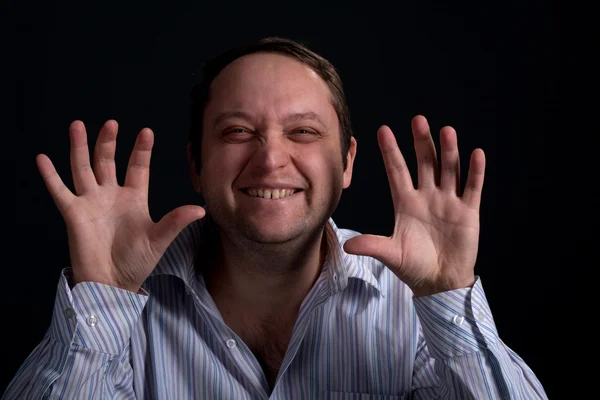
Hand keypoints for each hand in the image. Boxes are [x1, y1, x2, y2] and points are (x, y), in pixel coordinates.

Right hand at [37, 120, 205, 291]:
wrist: (113, 283)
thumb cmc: (137, 262)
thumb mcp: (159, 239)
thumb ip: (176, 221)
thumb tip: (201, 209)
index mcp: (134, 198)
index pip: (137, 167)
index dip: (141, 150)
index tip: (146, 131)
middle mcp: (111, 195)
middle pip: (107, 161)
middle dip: (108, 142)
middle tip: (111, 123)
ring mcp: (91, 202)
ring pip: (83, 168)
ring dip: (79, 147)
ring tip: (77, 125)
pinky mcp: (74, 214)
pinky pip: (60, 191)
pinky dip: (50, 175)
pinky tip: (42, 158)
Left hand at [343, 115, 484, 295]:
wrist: (439, 282)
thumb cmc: (413, 266)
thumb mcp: (391, 254)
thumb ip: (372, 246)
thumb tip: (347, 246)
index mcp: (405, 203)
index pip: (397, 171)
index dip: (391, 151)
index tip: (383, 130)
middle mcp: (426, 196)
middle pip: (424, 163)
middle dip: (422, 142)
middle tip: (418, 120)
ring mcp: (448, 202)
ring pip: (449, 170)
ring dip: (449, 151)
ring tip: (446, 131)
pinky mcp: (468, 212)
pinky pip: (472, 188)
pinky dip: (475, 172)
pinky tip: (475, 154)